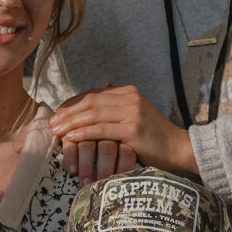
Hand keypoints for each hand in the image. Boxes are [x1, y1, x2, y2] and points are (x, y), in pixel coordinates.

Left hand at [50, 85, 194, 175]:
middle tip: (52, 123)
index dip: (72, 103)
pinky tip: (71, 138)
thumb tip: (106, 84)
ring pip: (93, 115)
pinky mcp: (132, 129)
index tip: (58, 113)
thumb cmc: (155, 136)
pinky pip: (101, 130)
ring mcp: (132, 112)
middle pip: (90, 102)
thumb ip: (120, 100)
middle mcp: (130, 98)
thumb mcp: (138, 111)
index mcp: (128, 92)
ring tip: (57, 131)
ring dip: (71, 123)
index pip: (93, 94)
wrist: (178, 148)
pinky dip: (83, 133)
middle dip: (68, 112)